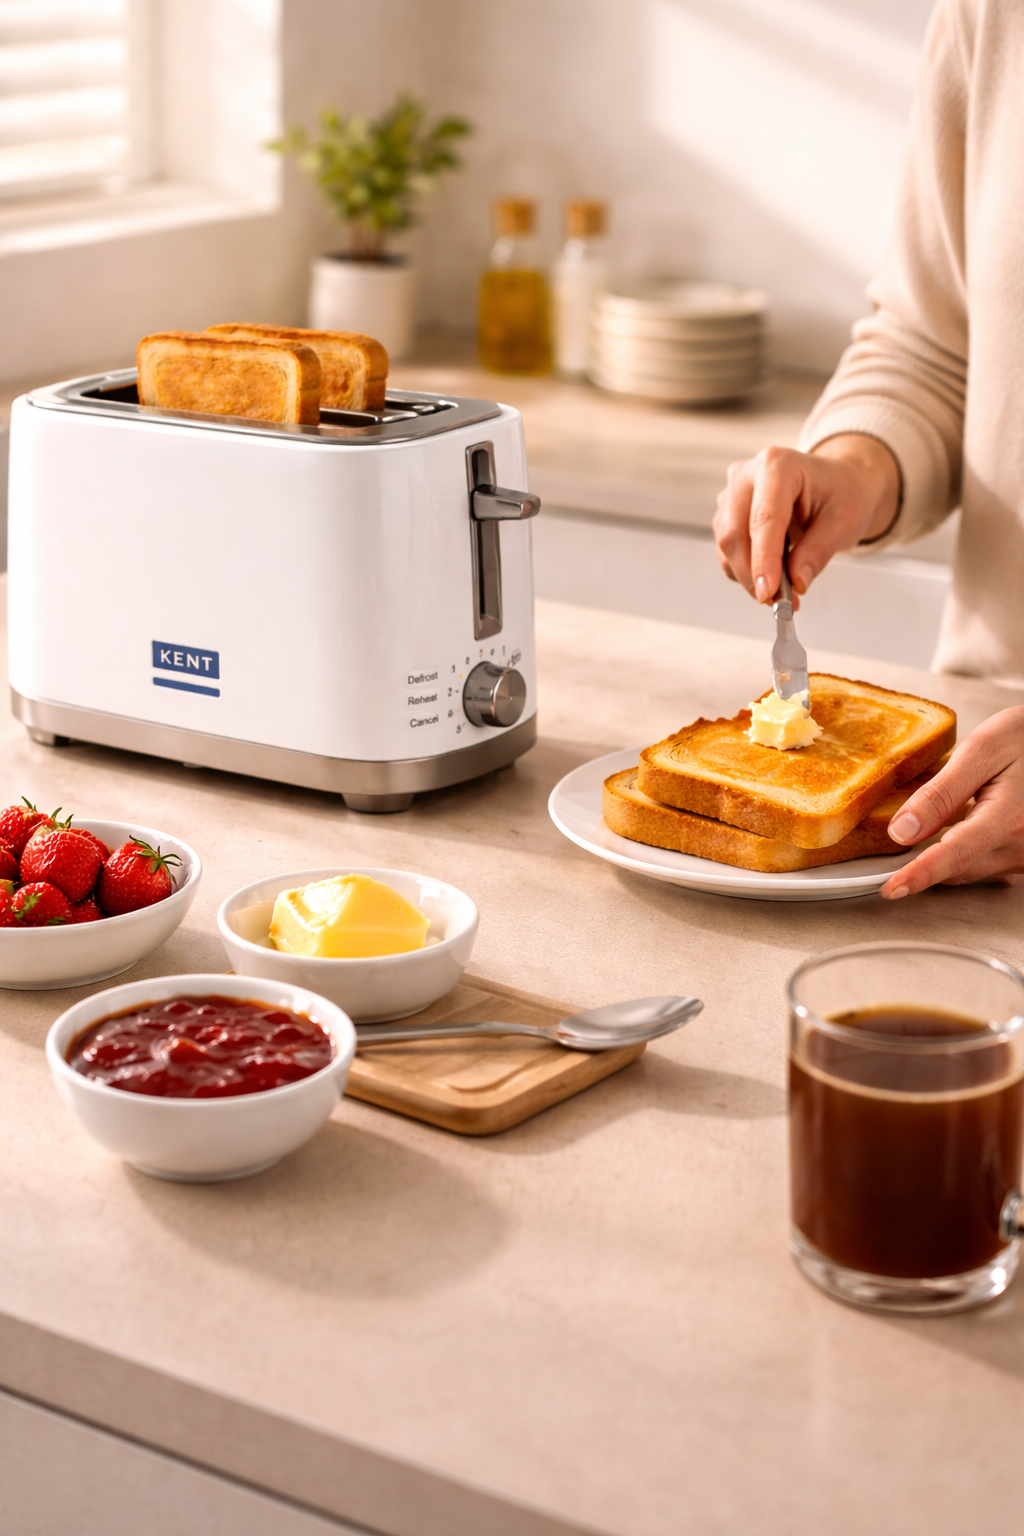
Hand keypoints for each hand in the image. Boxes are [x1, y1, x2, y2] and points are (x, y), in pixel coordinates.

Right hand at [713, 435, 900, 604]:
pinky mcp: (727, 514)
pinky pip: (727, 552)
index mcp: (778, 465)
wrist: (837, 484)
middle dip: (753, 574)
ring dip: (750, 577)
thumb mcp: (844, 521)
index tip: (769, 592)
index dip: (763, 559)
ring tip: (783, 591)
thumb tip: (797, 582)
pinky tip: (772, 576)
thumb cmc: (842, 493)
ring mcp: (732, 493)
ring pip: (727, 547)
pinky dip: (746, 572)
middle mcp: (747, 474)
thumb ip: (818, 551)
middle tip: (779, 602)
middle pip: (734, 534)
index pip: (764, 519)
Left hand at [881, 708, 1023, 896]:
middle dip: (924, 862)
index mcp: (1010, 818)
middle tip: (896, 844)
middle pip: (958, 869)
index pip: (955, 855)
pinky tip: (962, 825)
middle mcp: (1023, 846)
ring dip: (946, 855)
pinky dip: (966, 851)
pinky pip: (988, 863)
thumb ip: (943, 792)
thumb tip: (902, 831)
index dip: (920, 874)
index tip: (891, 888)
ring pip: (971, 869)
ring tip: (936, 821)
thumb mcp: (984, 749)